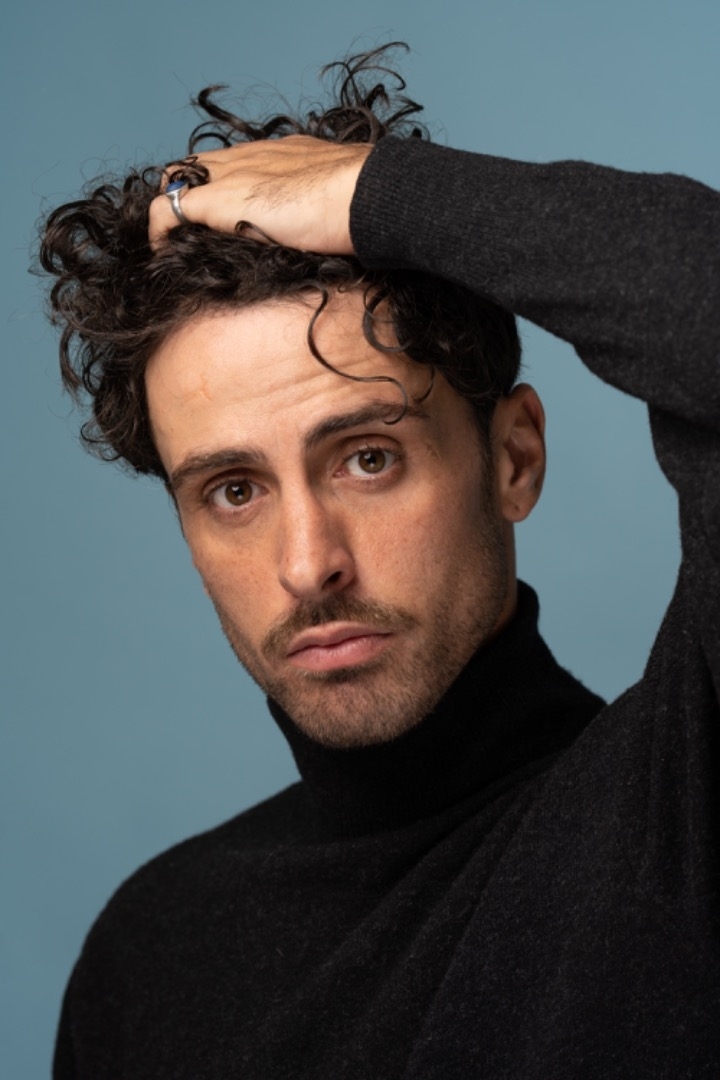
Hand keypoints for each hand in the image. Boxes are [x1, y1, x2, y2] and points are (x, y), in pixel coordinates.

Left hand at [148, 135, 371, 253]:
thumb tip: (340, 241)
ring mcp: (231, 175)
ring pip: (177, 180)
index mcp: (283, 153)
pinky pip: (166, 211)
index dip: (225, 183)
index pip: (238, 160)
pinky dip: (160, 232)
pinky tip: (165, 253)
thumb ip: (329, 212)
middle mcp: (251, 155)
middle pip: (200, 163)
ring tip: (178, 242)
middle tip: (194, 231)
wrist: (365, 196)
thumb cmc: (366, 205)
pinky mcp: (217, 200)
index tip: (228, 215)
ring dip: (175, 210)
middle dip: (191, 191)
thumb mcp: (343, 202)